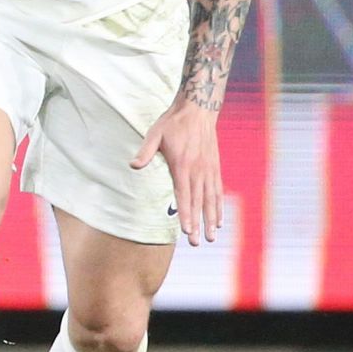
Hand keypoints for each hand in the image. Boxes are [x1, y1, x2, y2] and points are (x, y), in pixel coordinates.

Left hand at [131, 99, 221, 245]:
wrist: (198, 109)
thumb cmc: (173, 123)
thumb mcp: (155, 133)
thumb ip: (145, 151)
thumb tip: (133, 166)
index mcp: (182, 165)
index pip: (183, 195)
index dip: (185, 214)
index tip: (186, 230)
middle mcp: (198, 170)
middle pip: (198, 202)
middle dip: (198, 223)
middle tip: (196, 242)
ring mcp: (208, 169)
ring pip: (210, 199)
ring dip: (211, 219)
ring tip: (211, 237)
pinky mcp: (215, 167)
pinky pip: (218, 191)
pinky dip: (219, 206)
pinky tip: (218, 220)